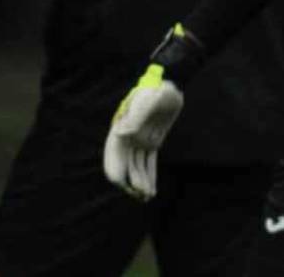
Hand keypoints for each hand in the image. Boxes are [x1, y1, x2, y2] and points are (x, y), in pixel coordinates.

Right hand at [102, 24, 203, 200]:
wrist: (169, 86)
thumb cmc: (155, 91)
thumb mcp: (147, 100)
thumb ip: (136, 116)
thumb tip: (122, 133)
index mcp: (121, 128)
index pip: (113, 151)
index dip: (114, 167)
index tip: (119, 182)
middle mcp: (128, 138)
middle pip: (125, 163)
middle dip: (130, 180)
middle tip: (138, 194)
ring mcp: (139, 142)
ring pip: (137, 167)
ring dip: (141, 181)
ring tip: (147, 196)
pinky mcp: (152, 143)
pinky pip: (149, 163)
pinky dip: (149, 176)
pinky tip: (151, 189)